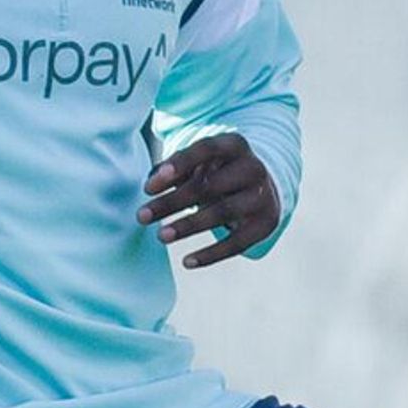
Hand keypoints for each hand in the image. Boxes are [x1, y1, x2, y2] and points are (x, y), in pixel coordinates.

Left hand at [138, 134, 280, 267]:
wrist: (263, 187)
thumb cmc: (218, 172)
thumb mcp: (200, 163)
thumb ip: (175, 171)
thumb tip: (150, 187)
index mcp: (234, 145)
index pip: (205, 149)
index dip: (177, 166)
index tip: (148, 188)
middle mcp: (253, 168)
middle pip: (210, 186)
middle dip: (172, 202)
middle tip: (142, 217)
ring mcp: (262, 197)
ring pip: (223, 212)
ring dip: (188, 225)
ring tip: (160, 236)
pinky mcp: (266, 224)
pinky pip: (238, 243)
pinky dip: (211, 254)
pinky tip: (187, 261)